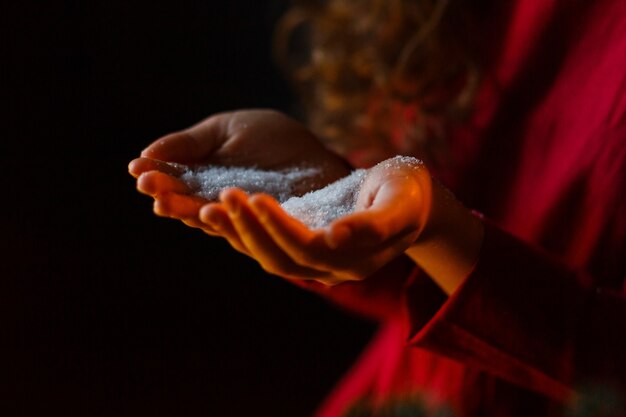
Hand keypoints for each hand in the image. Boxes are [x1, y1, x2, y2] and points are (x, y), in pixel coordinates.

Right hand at [128, 110, 350, 232]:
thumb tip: (146, 154)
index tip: (137, 169)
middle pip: (186, 205)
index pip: (173, 182)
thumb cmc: (272, 139)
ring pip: (210, 221)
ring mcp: (241, 220)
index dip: (155, 176)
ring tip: (170, 203)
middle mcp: (216, 204)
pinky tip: (210, 210)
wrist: (317, 155)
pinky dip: (227, 222)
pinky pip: (244, 230)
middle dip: (166, 196)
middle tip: (149, 187)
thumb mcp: (228, 131)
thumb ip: (192, 143)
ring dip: (189, 212)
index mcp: (204, 179)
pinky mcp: (267, 232)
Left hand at [198, 157, 432, 284]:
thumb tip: (335, 237)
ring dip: (238, 233)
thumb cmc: (408, 194)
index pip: (308, 248)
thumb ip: (372, 224)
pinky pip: (266, 247)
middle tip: (224, 195)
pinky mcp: (303, 249)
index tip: (254, 197)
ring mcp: (315, 263)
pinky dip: (242, 233)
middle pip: (279, 258)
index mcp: (354, 259)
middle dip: (249, 228)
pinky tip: (220, 213)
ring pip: (267, 256)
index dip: (280, 227)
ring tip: (210, 206)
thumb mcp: (399, 202)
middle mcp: (330, 269)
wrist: (409, 202)